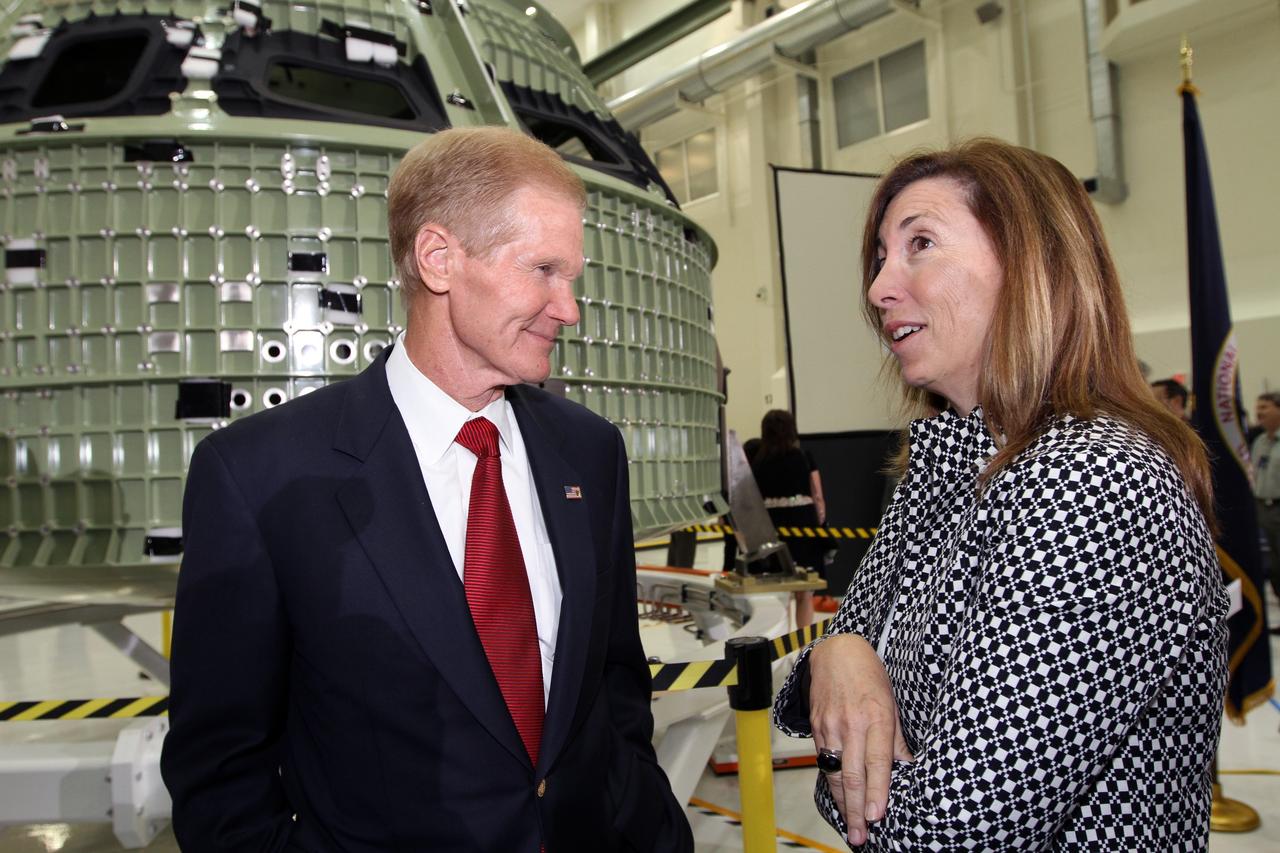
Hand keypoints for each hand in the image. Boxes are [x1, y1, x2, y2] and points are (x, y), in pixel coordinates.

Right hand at [808, 634, 912, 846]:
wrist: (836, 652)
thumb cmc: (869, 674)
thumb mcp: (891, 702)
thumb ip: (896, 738)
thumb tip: (907, 767)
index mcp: (875, 716)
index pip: (877, 761)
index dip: (877, 791)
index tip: (877, 815)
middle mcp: (850, 724)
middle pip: (853, 775)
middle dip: (856, 809)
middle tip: (860, 835)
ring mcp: (830, 726)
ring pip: (835, 772)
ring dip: (843, 803)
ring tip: (850, 826)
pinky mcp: (817, 727)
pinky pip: (824, 761)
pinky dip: (832, 783)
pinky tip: (839, 798)